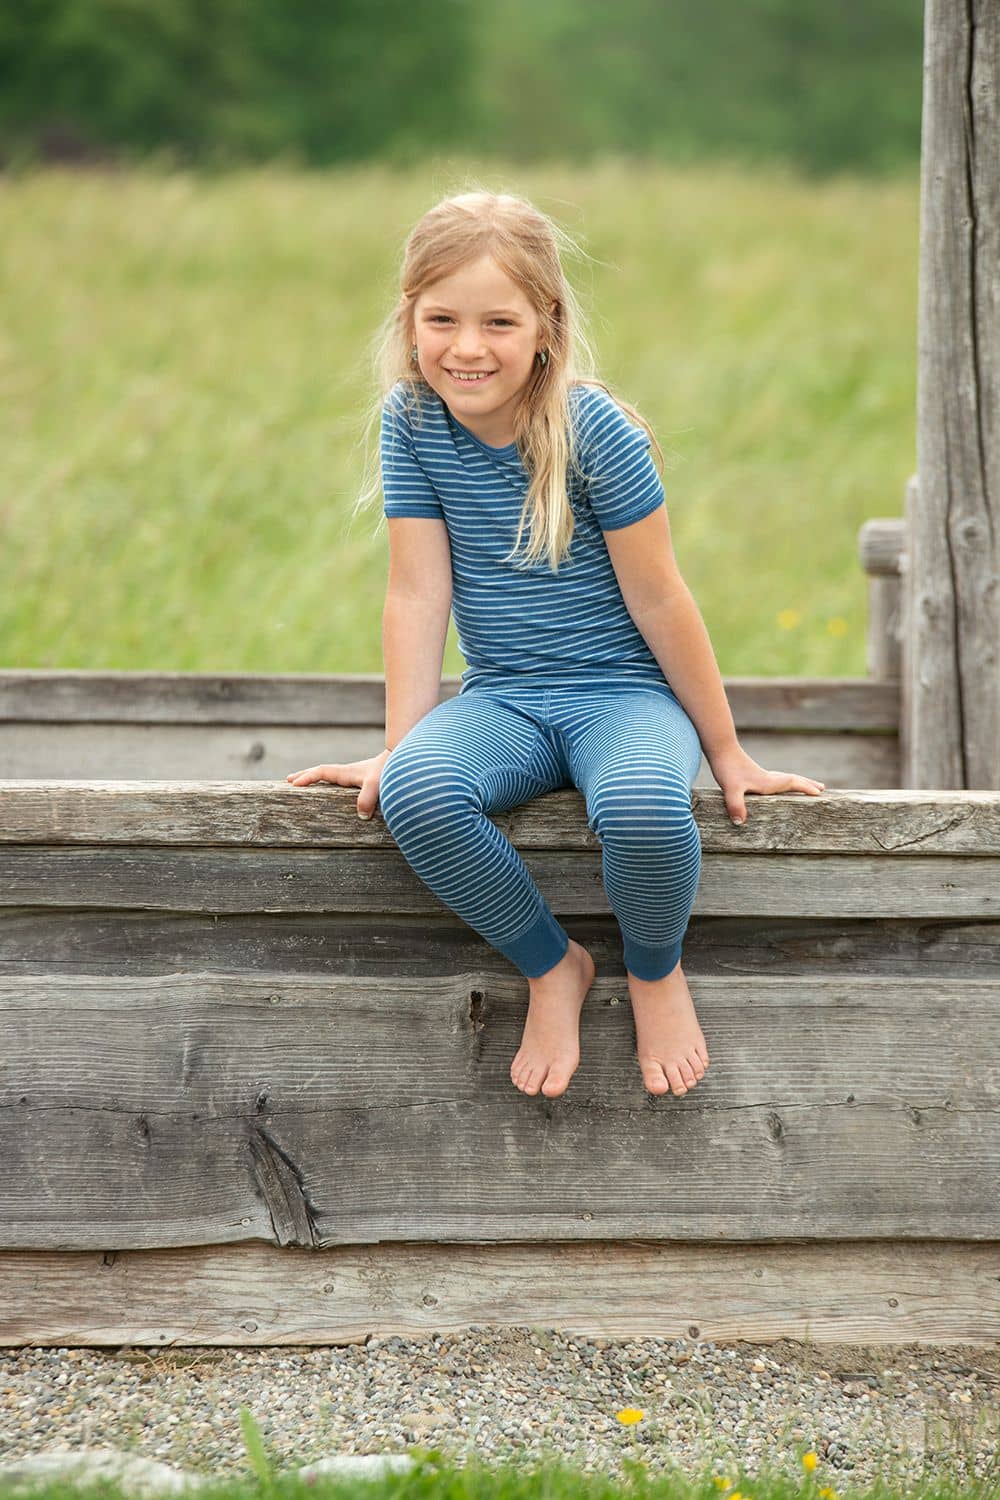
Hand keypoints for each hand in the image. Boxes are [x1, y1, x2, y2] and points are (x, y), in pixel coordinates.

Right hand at [286, 749, 391, 819]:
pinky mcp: (367, 778)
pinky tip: (337, 789)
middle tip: (289, 780)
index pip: (321, 772)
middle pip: (322, 771)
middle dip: (305, 775)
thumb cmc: (391, 771)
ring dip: (318, 778)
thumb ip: (367, 798)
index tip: (293, 784)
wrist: (406, 759)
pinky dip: (332, 782)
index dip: (306, 777)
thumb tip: (361, 815)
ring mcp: (357, 774)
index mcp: (347, 772)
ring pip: (332, 775)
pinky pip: (343, 780)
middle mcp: (350, 772)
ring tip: (308, 784)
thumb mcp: (377, 785)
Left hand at [708, 742, 824, 824]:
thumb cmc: (727, 768)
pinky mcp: (753, 774)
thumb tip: (740, 823)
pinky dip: (783, 781)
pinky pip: (775, 778)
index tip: (819, 793)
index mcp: (768, 783)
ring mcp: (761, 775)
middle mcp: (768, 778)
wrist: (720, 748)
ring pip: (785, 778)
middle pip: (793, 780)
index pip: (792, 784)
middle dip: (807, 785)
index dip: (805, 788)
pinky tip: (777, 785)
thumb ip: (735, 805)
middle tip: (822, 788)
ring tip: (806, 785)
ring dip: (797, 781)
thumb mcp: (730, 789)